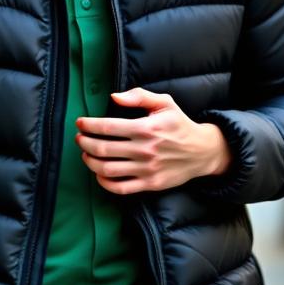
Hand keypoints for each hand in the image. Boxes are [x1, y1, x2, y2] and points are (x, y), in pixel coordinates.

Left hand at [75, 87, 230, 194]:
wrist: (203, 151)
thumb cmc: (179, 124)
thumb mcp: (165, 103)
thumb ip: (139, 96)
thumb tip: (114, 97)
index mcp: (146, 128)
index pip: (107, 127)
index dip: (88, 125)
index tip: (80, 123)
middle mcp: (145, 149)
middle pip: (102, 148)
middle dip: (84, 142)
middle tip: (79, 138)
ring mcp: (147, 169)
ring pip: (107, 169)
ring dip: (90, 161)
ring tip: (86, 154)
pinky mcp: (150, 184)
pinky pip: (120, 188)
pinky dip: (104, 182)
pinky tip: (99, 174)